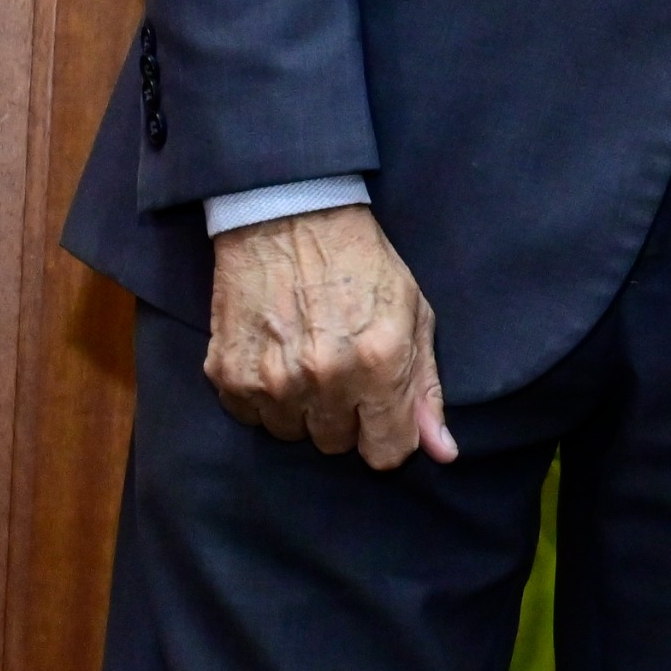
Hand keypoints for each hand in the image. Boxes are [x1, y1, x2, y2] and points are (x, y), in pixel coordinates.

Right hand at [204, 204, 454, 468]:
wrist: (290, 219)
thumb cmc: (362, 264)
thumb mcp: (413, 314)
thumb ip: (426, 388)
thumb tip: (442, 451)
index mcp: (379, 363)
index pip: (386, 451)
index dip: (389, 436)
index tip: (383, 415)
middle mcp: (324, 378)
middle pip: (336, 445)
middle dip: (346, 416)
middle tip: (344, 370)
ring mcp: (271, 380)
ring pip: (293, 434)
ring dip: (304, 407)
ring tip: (308, 358)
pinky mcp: (228, 375)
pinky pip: (252, 417)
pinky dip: (265, 397)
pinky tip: (277, 355)